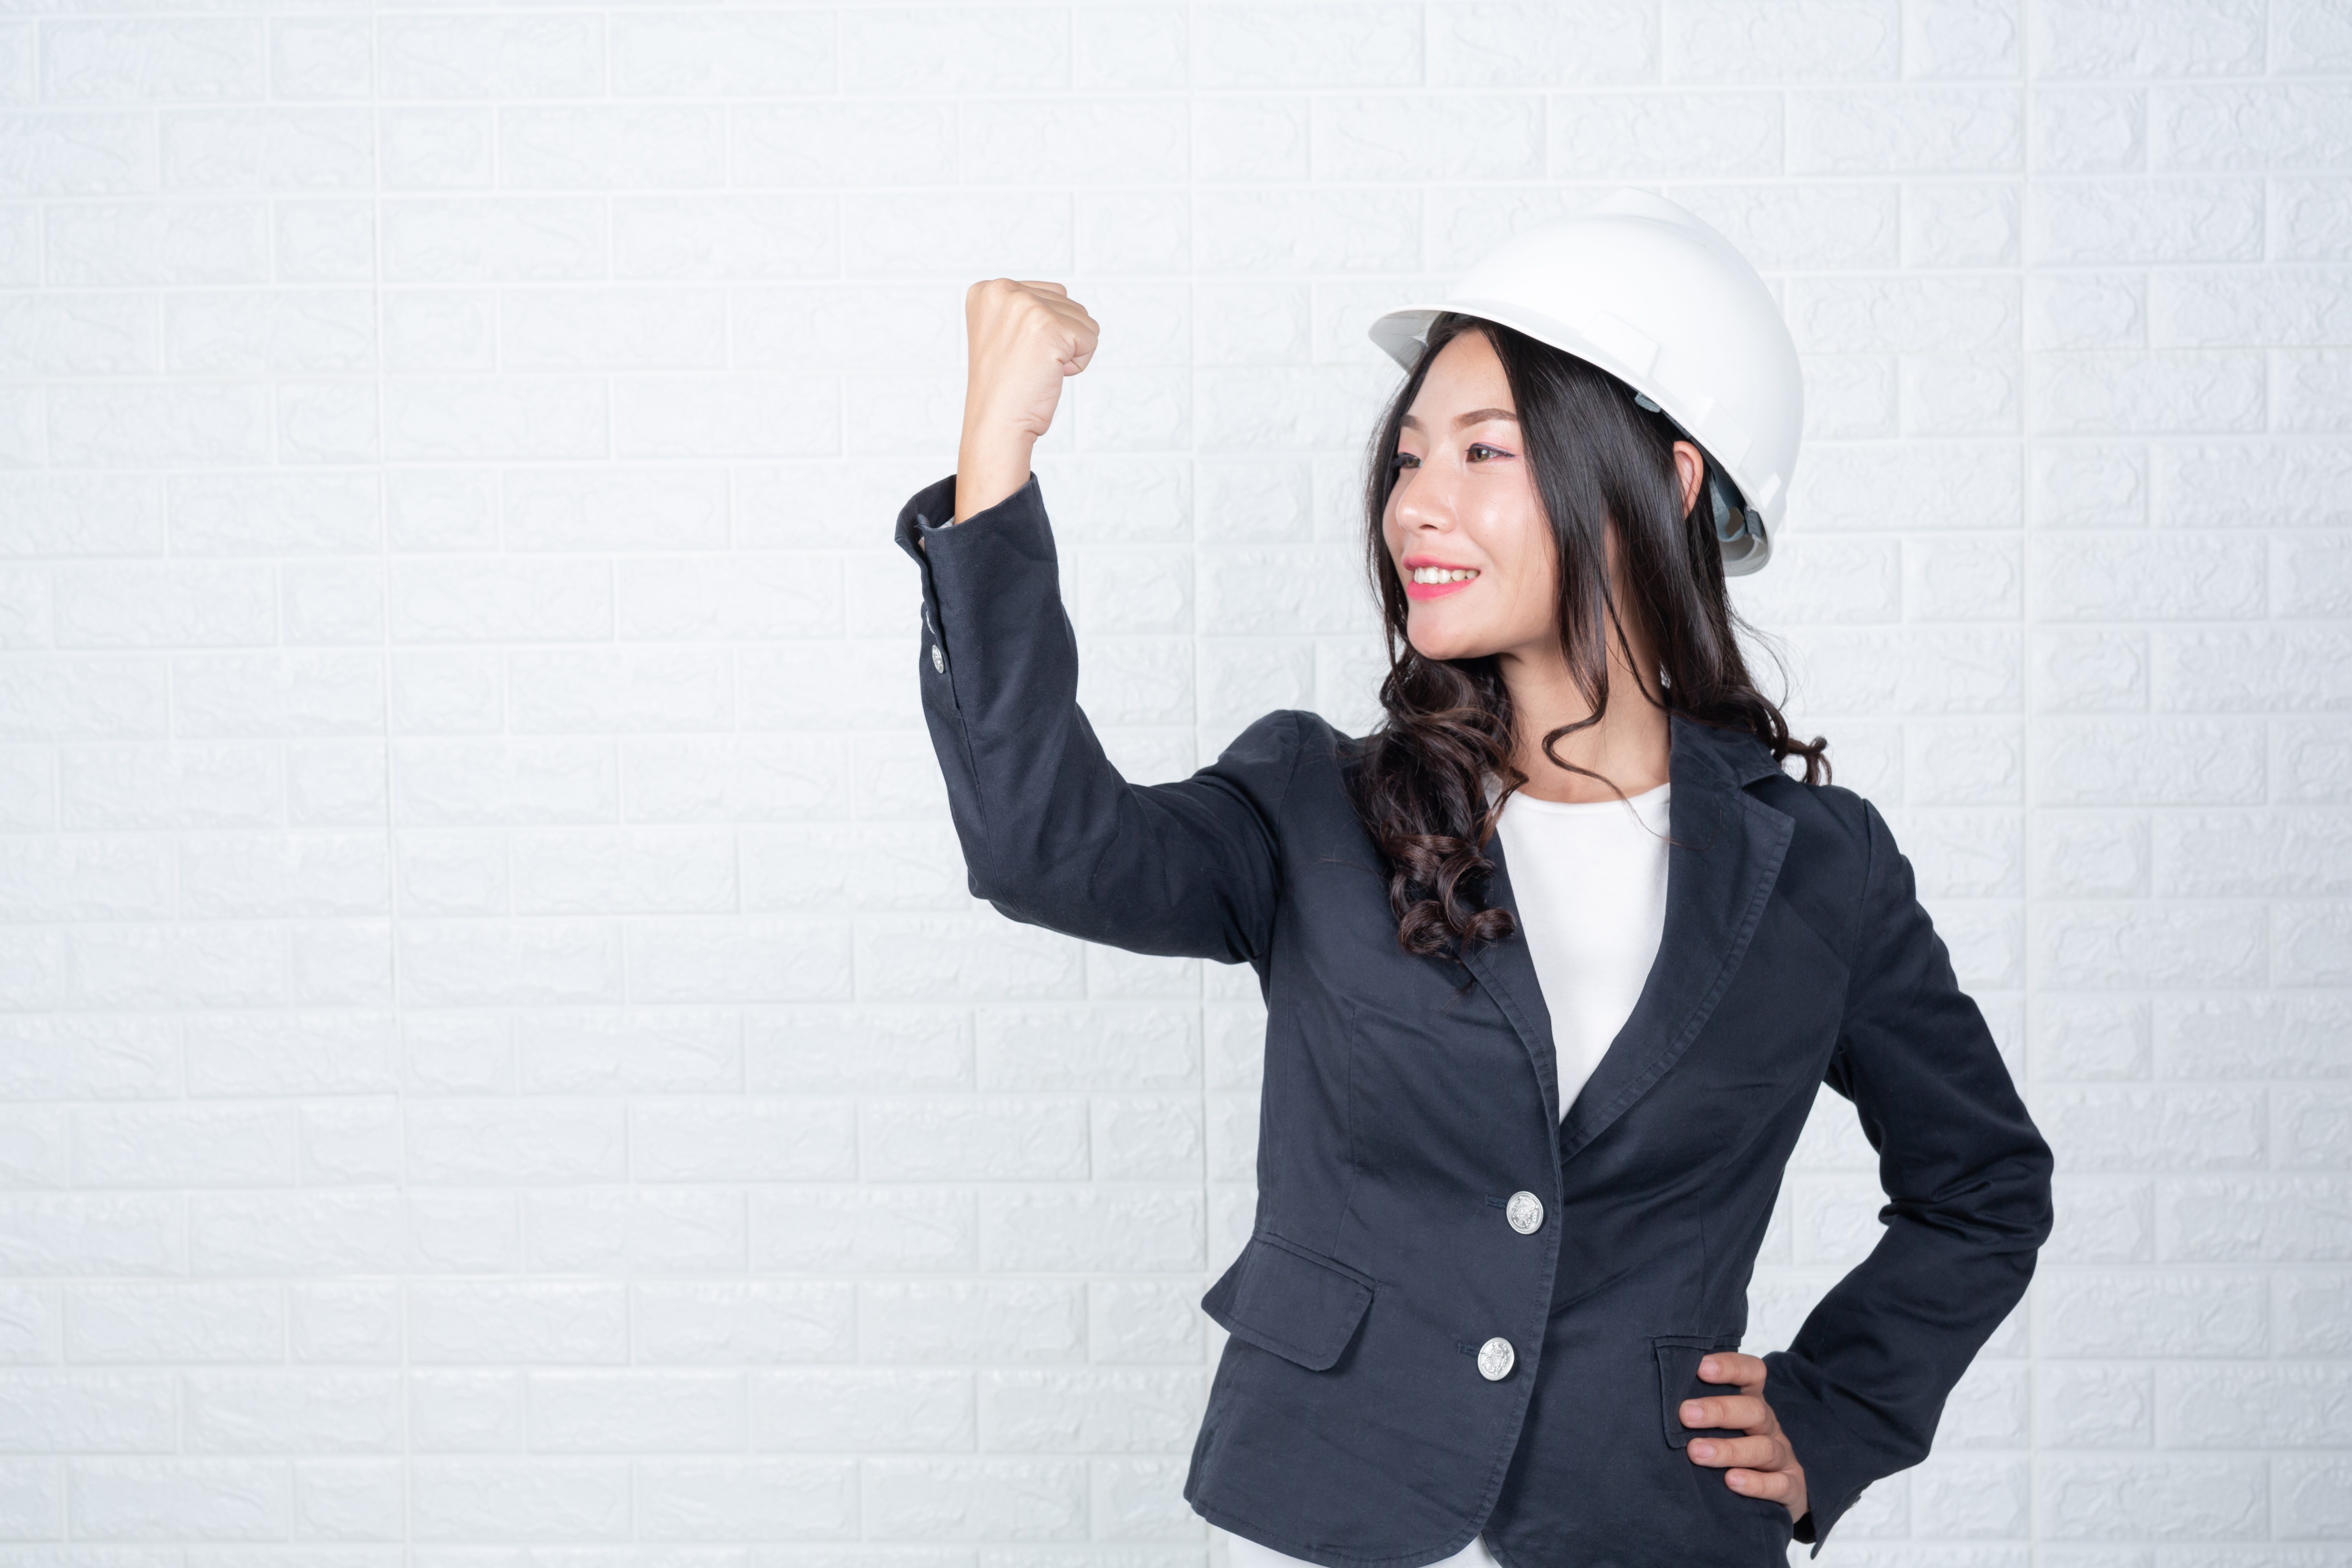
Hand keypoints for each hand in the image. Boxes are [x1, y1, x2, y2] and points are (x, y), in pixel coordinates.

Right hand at [954, 278, 1098, 521]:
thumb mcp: (1005, 333)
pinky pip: (1091, 337)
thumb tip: (1063, 296)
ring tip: (1038, 370)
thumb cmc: (1004, 389)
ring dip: (1070, 351)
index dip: (1045, 332)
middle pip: (1068, 303)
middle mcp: (1002, 290)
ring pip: (1083, 319)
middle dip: (1060, 339)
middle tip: (1029, 365)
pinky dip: (1079, 363)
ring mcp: (1025, 305)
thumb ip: (1026, 308)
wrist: (995, 425)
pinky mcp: (1049, 326)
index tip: (1019, 354)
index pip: (1050, 295)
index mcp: (987, 290)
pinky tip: (1051, 374)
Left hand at [1680, 1351, 1808, 1527]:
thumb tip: (1646, 1396)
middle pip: (1753, 1410)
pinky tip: (1731, 1481)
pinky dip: (1756, 1483)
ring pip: (1763, 1448)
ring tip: (1696, 1452)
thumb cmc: (1730, 1449)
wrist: (1773, 1493)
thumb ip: (1695, 1410)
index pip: (1752, 1374)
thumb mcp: (1716, 1426)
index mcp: (1750, 1403)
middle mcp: (1768, 1426)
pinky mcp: (1792, 1488)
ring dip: (1729, 1449)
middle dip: (1719, 1410)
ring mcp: (1782, 1457)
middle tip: (1685, 1414)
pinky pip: (1779, 1485)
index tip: (1700, 1367)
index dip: (1730, 1367)